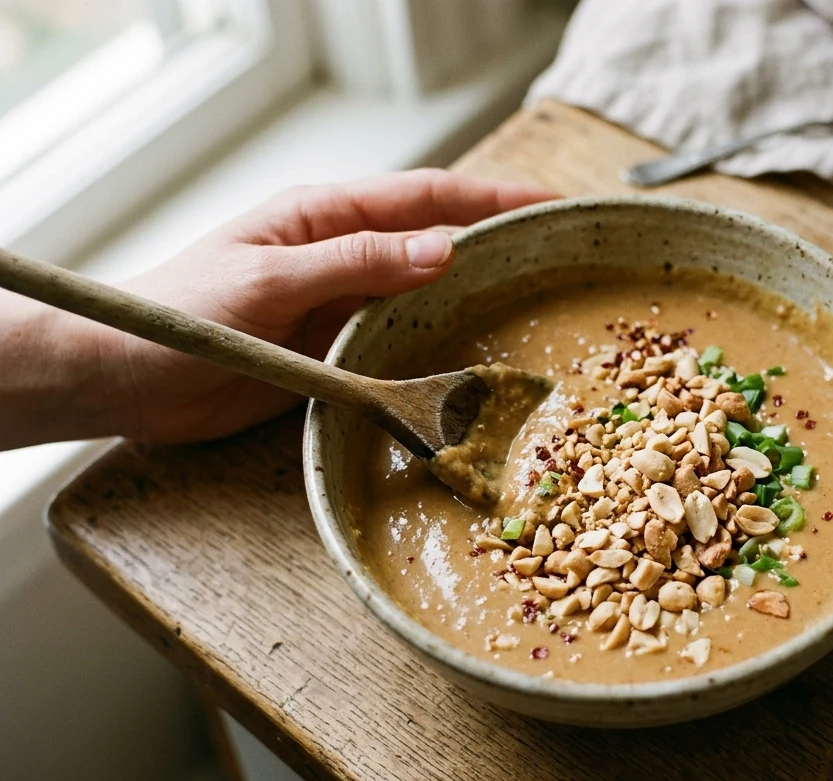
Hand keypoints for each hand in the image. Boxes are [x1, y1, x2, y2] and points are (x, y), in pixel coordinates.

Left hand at [81, 170, 555, 443]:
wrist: (125, 379)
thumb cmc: (180, 313)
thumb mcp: (268, 280)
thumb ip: (353, 263)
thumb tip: (441, 249)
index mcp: (324, 217)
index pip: (424, 197)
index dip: (489, 197)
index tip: (546, 204)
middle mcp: (342, 256)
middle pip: (435, 243)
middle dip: (495, 243)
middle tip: (556, 258)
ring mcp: (342, 306)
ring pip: (423, 297)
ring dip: (473, 301)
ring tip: (532, 309)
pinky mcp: (336, 354)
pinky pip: (399, 345)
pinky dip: (436, 350)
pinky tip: (469, 362)